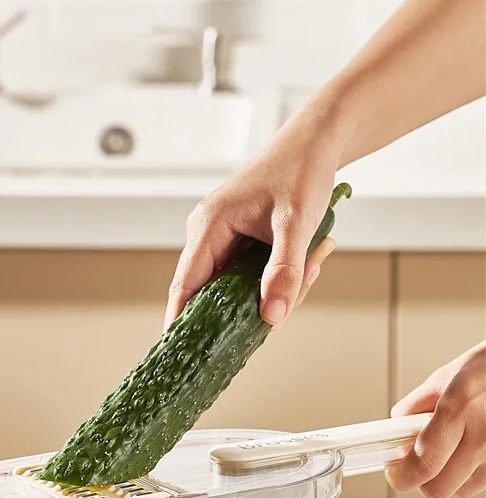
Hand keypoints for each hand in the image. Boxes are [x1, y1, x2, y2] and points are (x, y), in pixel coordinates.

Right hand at [165, 117, 339, 327]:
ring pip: (242, 286)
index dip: (181, 323)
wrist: (317, 142)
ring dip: (280, 284)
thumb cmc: (301, 169)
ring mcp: (224, 238)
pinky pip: (255, 274)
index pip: (185, 287)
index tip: (180, 356)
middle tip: (299, 287)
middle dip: (258, 301)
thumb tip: (272, 318)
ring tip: (313, 257)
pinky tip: (309, 255)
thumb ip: (285, 272)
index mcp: (208, 226)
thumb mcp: (297, 224)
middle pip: (218, 293)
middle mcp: (208, 234)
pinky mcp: (241, 241)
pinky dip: (283, 273)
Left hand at [386, 342, 485, 497]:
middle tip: (418, 461)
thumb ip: (417, 405)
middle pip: (438, 488)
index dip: (401, 474)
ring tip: (454, 447)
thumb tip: (396, 431)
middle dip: (421, 478)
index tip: (394, 470)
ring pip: (462, 489)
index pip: (422, 461)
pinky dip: (473, 471)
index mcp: (460, 406)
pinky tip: (474, 447)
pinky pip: (484, 481)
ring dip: (450, 476)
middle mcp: (485, 434)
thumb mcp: (448, 375)